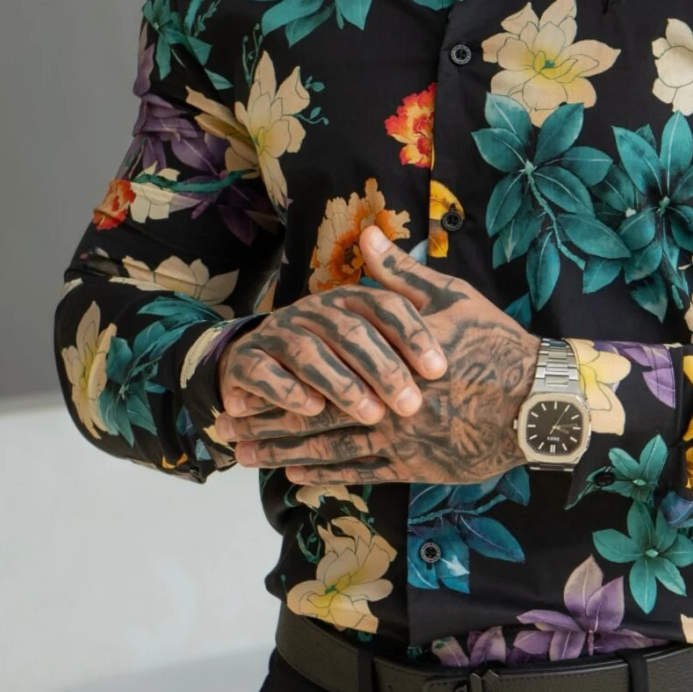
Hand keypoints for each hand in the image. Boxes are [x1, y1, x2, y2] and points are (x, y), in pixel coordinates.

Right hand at [212, 263, 448, 435]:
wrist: (258, 363)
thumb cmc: (335, 352)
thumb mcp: (376, 329)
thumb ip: (408, 299)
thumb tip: (443, 276)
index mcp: (351, 301)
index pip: (386, 307)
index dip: (412, 336)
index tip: (440, 370)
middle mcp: (315, 312)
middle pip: (351, 333)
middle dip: (383, 369)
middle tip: (411, 405)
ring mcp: (279, 334)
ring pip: (310, 353)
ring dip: (341, 385)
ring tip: (370, 415)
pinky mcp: (249, 361)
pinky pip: (265, 372)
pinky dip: (287, 390)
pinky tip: (311, 410)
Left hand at [216, 226, 538, 484]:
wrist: (538, 401)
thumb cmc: (496, 345)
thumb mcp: (451, 299)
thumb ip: (401, 276)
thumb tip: (368, 237)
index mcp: (385, 361)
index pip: (318, 373)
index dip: (275, 382)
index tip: (239, 384)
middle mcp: (384, 403)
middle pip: (310, 417)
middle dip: (264, 424)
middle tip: (223, 431)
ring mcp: (399, 439)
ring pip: (328, 449)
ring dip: (282, 454)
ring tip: (245, 456)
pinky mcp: (418, 464)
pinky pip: (362, 472)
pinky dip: (326, 475)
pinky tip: (296, 477)